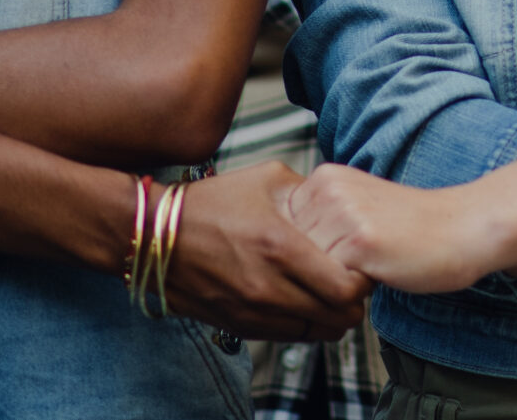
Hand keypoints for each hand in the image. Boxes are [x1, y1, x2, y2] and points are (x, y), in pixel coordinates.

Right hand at [159, 164, 370, 341]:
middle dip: (352, 304)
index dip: (363, 282)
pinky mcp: (237, 324)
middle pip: (336, 319)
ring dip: (328, 317)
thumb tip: (338, 204)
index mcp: (281, 248)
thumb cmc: (210, 203)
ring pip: (313, 333)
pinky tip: (300, 301)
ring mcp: (251, 311)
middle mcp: (268, 287)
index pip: (346, 289)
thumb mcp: (267, 179)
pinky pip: (285, 337)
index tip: (362, 267)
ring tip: (327, 293)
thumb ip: (309, 193)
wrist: (153, 235)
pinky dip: (301, 324)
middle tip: (351, 284)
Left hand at [283, 160, 491, 294]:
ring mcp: (342, 214)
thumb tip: (277, 255)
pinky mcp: (358, 242)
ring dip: (331, 281)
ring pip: (307, 270)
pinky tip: (377, 273)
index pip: (282, 234)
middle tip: (358, 261)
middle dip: (315, 268)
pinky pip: (329, 284)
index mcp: (325, 177)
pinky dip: (347, 290)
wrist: (463, 227)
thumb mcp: (355, 208)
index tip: (343, 251)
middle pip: (290, 254)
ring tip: (369, 265)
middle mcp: (328, 189)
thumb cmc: (412, 227)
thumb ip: (319, 221)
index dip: (309, 254)